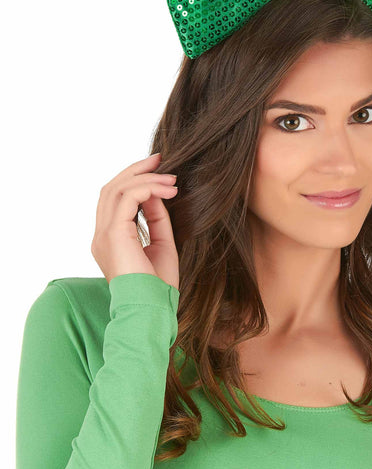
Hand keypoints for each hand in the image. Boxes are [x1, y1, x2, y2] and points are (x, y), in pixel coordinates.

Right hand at [91, 152, 179, 288]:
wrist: (153, 309)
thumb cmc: (158, 286)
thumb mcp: (161, 244)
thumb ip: (157, 219)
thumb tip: (158, 193)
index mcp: (109, 239)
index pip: (114, 199)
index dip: (134, 179)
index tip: (158, 168)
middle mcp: (101, 235)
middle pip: (111, 188)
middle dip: (136, 170)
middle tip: (161, 159)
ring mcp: (104, 234)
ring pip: (117, 189)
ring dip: (146, 178)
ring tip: (172, 179)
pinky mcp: (114, 235)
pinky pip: (127, 199)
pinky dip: (148, 189)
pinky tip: (168, 191)